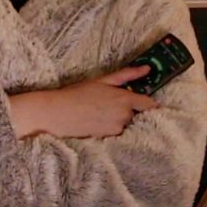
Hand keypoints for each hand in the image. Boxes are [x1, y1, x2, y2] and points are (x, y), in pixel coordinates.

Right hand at [8, 65, 158, 138]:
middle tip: (107, 102)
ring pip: (124, 122)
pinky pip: (115, 130)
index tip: (143, 101)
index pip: (148, 104)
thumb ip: (127, 75)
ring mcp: (117, 128)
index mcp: (125, 99)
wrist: (58, 113)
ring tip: (99, 111)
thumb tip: (147, 69)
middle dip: (126, 108)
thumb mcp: (102, 80)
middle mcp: (124, 115)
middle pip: (134, 113)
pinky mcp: (108, 137)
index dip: (147, 102)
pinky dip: (109, 125)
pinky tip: (96, 120)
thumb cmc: (78, 93)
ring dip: (117, 117)